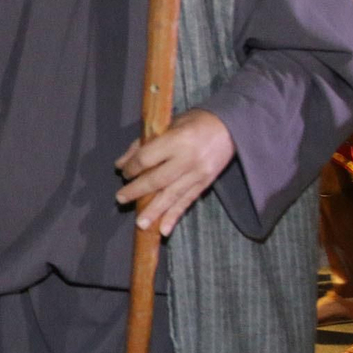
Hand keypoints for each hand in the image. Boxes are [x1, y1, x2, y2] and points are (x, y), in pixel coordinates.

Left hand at [114, 109, 235, 235]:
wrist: (231, 127)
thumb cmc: (195, 122)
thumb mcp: (168, 125)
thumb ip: (143, 144)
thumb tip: (121, 163)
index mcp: (176, 140)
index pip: (147, 159)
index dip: (132, 168)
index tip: (124, 173)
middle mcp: (187, 159)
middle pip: (156, 180)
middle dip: (137, 191)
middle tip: (121, 199)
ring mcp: (198, 174)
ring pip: (171, 195)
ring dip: (154, 211)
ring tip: (140, 224)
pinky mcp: (205, 184)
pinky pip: (187, 202)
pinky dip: (174, 216)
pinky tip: (163, 230)